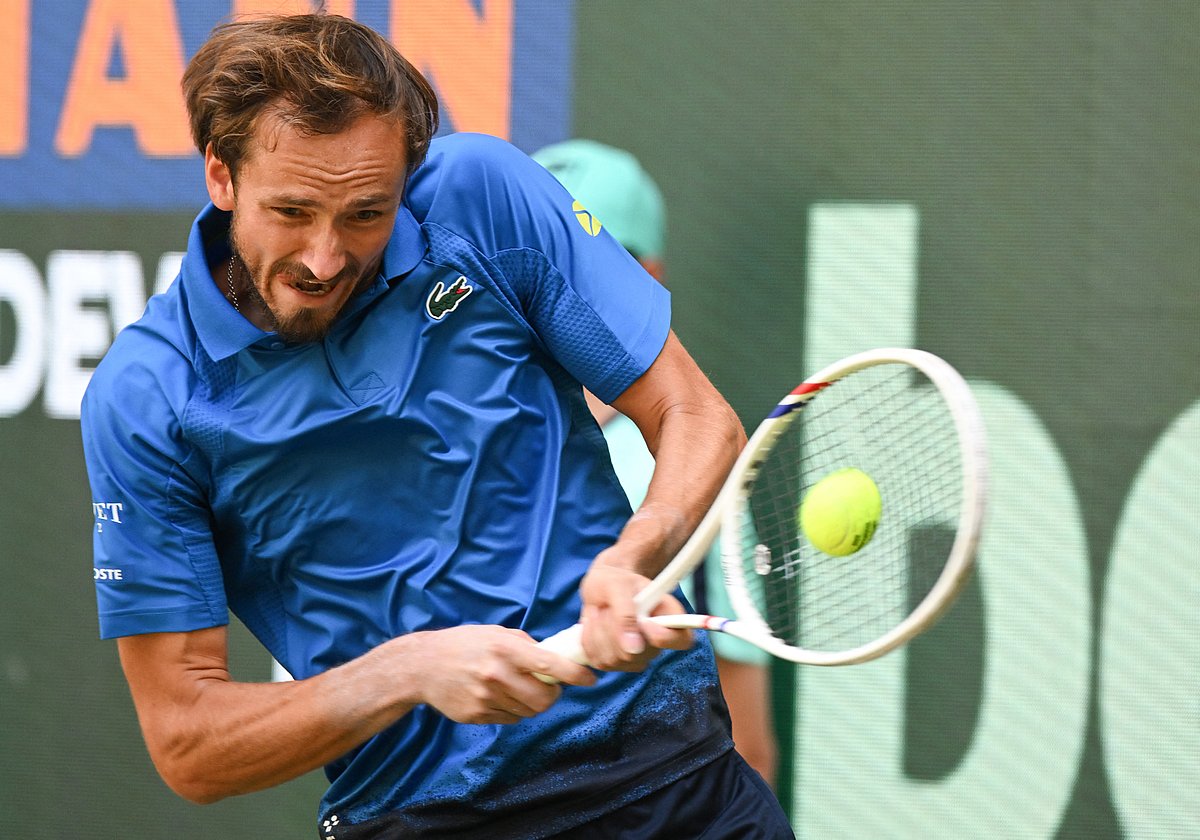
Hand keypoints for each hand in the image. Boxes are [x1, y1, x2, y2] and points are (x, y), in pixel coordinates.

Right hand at [405, 625, 595, 723]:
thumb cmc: (465, 644)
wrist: (423, 666)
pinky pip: (509, 719)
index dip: (576, 674)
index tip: (590, 679)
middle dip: (553, 695)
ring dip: (531, 703)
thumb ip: (527, 646)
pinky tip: (497, 696)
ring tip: (517, 687)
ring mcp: (485, 698)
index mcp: (505, 648)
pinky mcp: (476, 715)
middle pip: (544, 700)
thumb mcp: (497, 633)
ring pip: (528, 712)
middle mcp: (497, 674)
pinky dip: (512, 710)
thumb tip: (557, 660)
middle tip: (548, 687)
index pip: (551, 665)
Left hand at [577, 552, 692, 671]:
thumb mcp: (618, 586)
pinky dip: (589, 640)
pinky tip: (593, 624)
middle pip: (638, 655)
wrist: (600, 589)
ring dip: (599, 632)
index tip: (644, 620)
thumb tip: (633, 648)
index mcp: (669, 618)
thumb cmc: (615, 582)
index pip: (683, 640)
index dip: (664, 637)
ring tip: (601, 612)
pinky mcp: (615, 663)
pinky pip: (599, 661)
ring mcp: (636, 657)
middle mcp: (656, 643)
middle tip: (610, 606)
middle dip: (615, 628)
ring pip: (614, 659)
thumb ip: (626, 613)